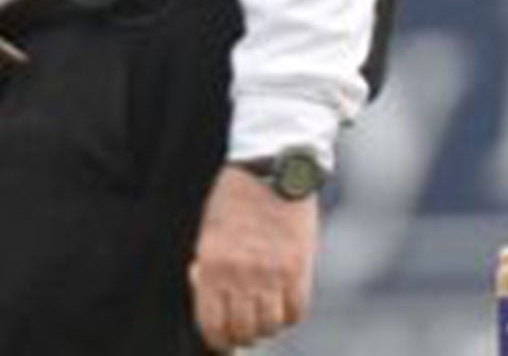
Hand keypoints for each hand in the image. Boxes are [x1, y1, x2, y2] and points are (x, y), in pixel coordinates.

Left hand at [188, 164, 319, 349]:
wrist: (269, 169)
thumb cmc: (234, 200)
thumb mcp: (209, 233)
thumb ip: (210, 270)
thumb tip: (212, 300)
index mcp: (211, 265)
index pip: (213, 326)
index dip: (217, 340)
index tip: (221, 339)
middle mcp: (240, 274)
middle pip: (244, 332)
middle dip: (241, 335)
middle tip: (243, 326)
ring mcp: (271, 273)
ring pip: (271, 326)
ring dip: (266, 326)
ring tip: (263, 313)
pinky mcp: (298, 268)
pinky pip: (296, 311)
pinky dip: (289, 314)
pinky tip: (282, 302)